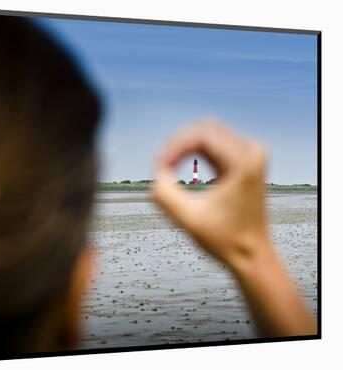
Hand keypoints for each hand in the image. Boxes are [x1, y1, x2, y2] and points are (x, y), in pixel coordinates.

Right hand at [151, 119, 270, 270]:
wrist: (251, 255)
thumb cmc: (226, 240)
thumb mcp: (187, 218)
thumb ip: (163, 193)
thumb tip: (157, 170)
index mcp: (244, 162)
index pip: (201, 134)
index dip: (174, 147)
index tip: (159, 166)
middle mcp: (251, 152)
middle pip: (204, 128)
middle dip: (178, 144)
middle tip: (161, 165)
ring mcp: (250, 155)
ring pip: (207, 133)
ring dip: (184, 147)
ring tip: (168, 166)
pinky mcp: (244, 161)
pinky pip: (213, 143)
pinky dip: (193, 152)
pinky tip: (180, 165)